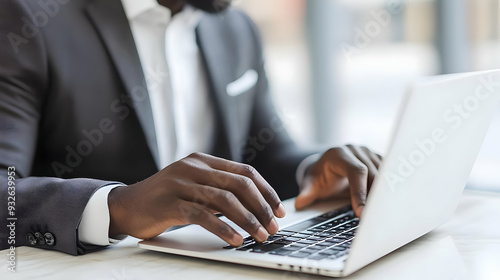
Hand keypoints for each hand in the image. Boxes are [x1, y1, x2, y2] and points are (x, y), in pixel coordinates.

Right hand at [108, 152, 285, 246]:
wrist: (126, 204)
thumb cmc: (164, 198)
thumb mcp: (193, 185)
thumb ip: (217, 188)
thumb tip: (253, 205)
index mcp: (203, 160)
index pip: (244, 171)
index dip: (266, 191)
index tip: (278, 209)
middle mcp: (193, 167)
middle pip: (239, 184)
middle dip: (261, 207)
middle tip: (274, 226)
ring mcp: (180, 183)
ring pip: (224, 199)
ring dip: (247, 220)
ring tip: (260, 235)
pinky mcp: (169, 203)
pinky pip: (203, 215)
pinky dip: (223, 229)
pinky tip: (235, 239)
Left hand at [294, 145, 381, 216]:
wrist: (326, 166)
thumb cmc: (320, 176)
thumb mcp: (311, 183)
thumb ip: (307, 192)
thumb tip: (300, 203)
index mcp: (339, 154)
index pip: (356, 171)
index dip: (361, 192)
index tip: (362, 212)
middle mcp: (356, 150)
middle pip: (374, 173)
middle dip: (375, 196)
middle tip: (376, 217)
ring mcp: (369, 153)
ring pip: (384, 173)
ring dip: (385, 193)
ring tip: (384, 213)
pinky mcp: (378, 159)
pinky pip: (389, 173)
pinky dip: (389, 188)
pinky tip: (389, 204)